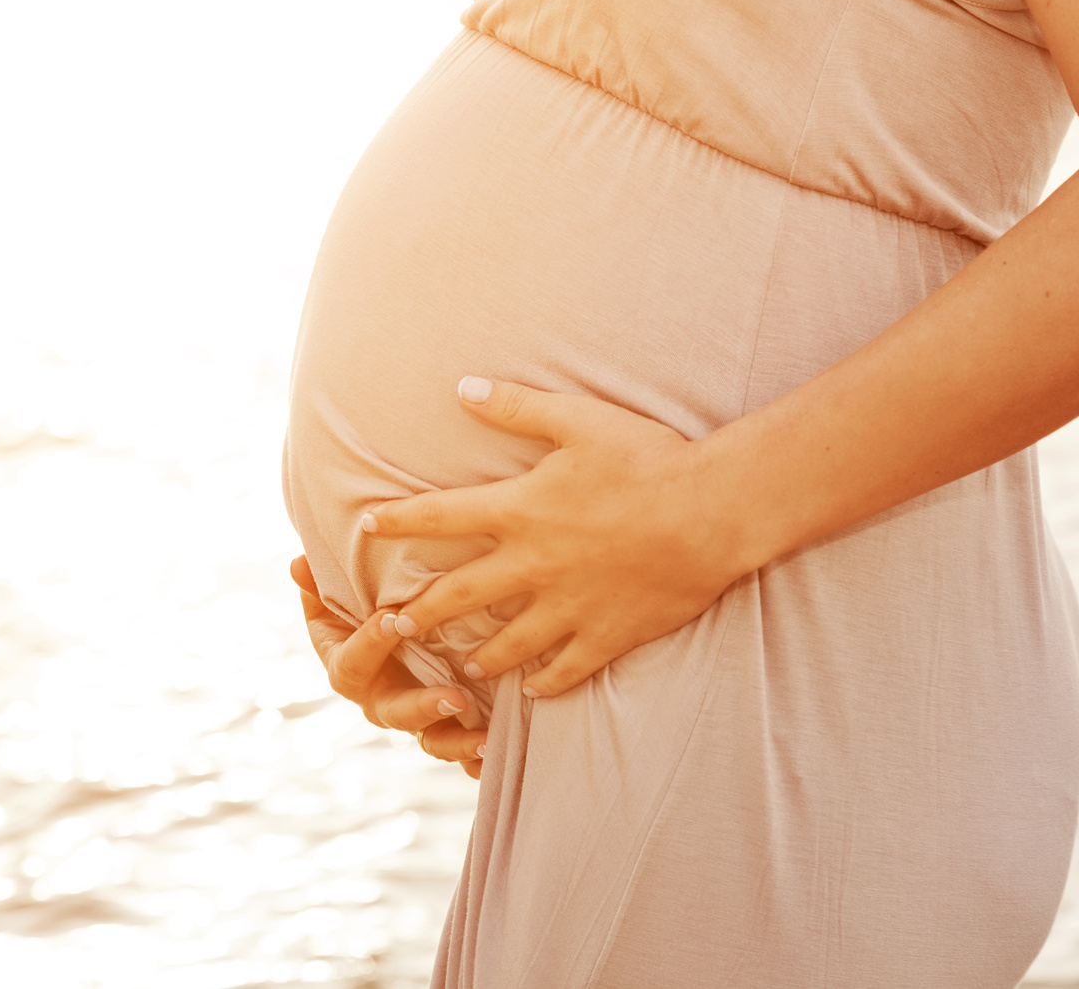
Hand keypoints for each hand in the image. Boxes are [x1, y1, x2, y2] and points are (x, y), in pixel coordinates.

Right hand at [291, 555, 487, 778]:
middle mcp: (379, 700)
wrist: (393, 635)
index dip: (370, 643)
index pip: (354, 662)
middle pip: (396, 713)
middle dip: (423, 707)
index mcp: (349, 670)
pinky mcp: (446, 727)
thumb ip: (317, 585)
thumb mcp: (336, 598)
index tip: (391, 619)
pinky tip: (500, 753)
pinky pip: (461, 751)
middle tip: (454, 698)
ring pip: (432, 740)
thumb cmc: (361, 611)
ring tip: (486, 736)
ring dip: (458, 742)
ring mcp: (415, 718)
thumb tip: (298, 563)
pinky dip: (479, 758)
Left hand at [363, 377, 748, 698]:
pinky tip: (533, 691)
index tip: (365, 526)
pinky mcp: (607, 634)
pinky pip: (566, 670)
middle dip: (419, 613)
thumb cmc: (647, 458)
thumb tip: (462, 387)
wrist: (713, 511)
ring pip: (507, 644)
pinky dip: (546, 683)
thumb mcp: (578, 419)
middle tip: (390, 626)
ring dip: (479, 657)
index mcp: (519, 510)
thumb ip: (516, 407)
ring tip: (463, 667)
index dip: (397, 520)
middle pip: (458, 596)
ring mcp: (568, 605)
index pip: (439, 517)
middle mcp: (532, 564)